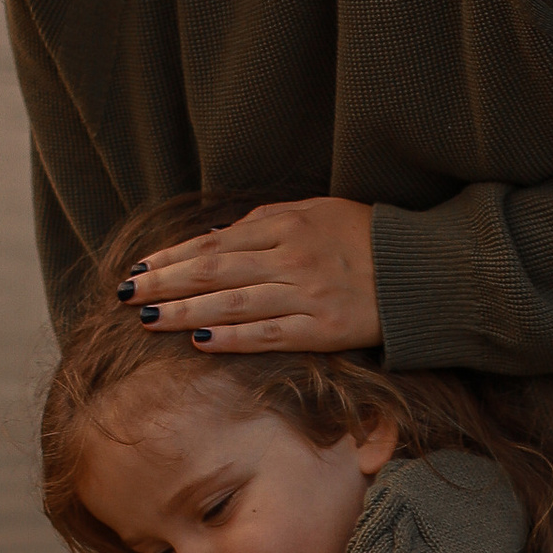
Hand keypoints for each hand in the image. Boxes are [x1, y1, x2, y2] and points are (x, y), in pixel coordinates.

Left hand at [122, 198, 378, 352]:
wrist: (426, 271)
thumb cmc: (368, 237)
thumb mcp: (318, 211)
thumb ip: (267, 221)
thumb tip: (217, 235)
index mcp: (287, 226)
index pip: (214, 243)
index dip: (172, 257)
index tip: (138, 268)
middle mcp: (291, 259)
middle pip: (214, 271)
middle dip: (164, 284)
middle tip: (125, 295)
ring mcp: (308, 296)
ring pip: (233, 303)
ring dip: (185, 312)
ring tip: (148, 320)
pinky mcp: (326, 331)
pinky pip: (270, 335)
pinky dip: (232, 338)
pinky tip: (199, 341)